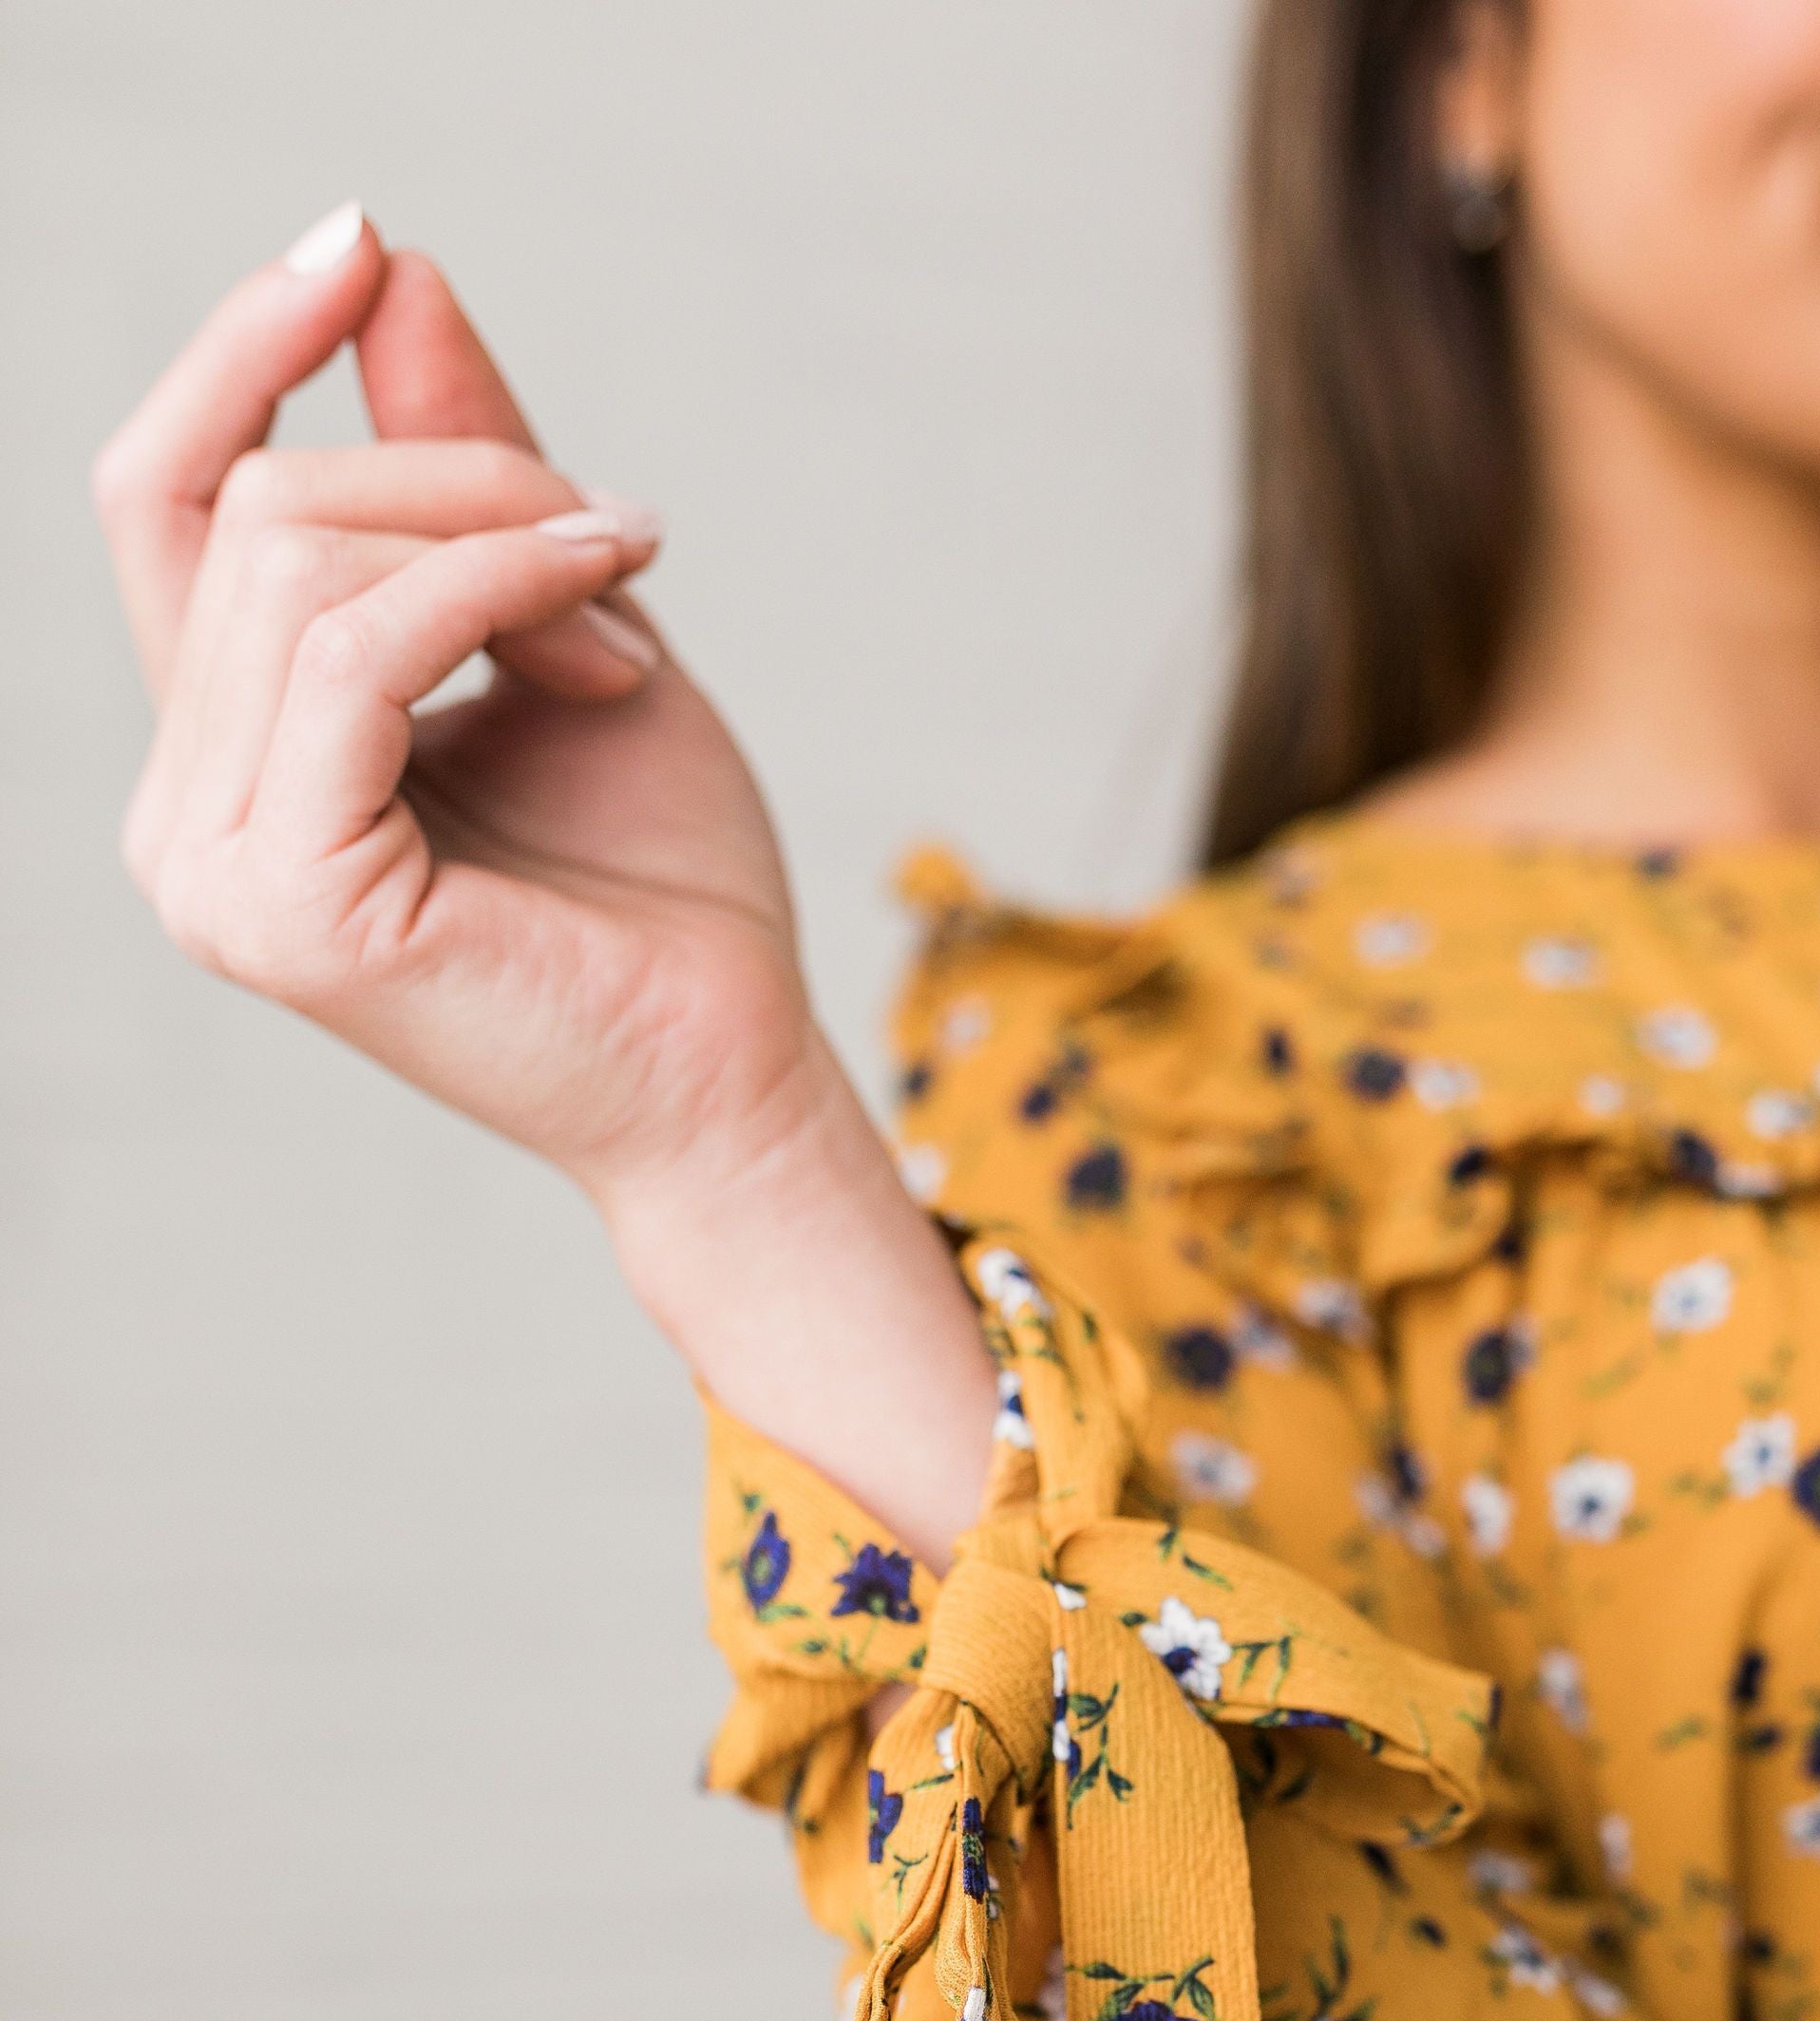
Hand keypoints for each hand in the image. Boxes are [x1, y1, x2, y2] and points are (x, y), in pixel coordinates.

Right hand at [97, 214, 825, 1219]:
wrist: (738, 1066)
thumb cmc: (663, 880)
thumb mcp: (559, 617)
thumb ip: (457, 466)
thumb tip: (381, 270)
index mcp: (227, 757)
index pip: (166, 500)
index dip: (240, 352)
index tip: (358, 240)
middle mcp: (187, 818)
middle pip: (248, 506)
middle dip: (457, 477)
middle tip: (621, 541)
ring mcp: (216, 873)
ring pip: (298, 561)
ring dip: (499, 538)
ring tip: (628, 614)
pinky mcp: (288, 909)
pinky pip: (356, 649)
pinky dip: (495, 589)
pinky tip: (611, 628)